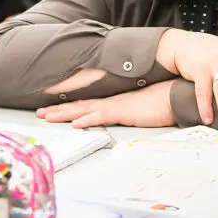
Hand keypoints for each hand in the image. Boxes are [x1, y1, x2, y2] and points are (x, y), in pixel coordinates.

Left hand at [36, 82, 175, 128]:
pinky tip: (76, 123)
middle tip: (40, 113)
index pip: (86, 104)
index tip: (51, 109)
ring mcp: (116, 106)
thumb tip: (120, 115)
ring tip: (47, 117)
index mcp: (114, 101)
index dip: (67, 107)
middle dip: (58, 110)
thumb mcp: (140, 107)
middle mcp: (111, 102)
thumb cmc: (162, 100)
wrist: (177, 94)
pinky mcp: (125, 112)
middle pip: (79, 106)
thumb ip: (128, 110)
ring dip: (65, 114)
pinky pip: (102, 116)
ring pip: (84, 110)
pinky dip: (88, 119)